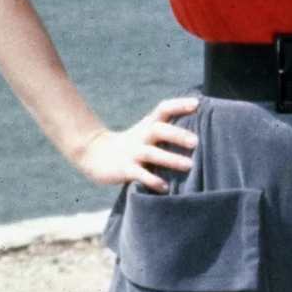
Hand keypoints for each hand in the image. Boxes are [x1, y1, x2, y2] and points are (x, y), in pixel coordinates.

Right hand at [75, 95, 199, 190]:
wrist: (94, 154)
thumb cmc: (131, 145)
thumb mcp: (145, 133)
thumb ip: (165, 130)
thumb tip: (197, 134)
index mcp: (147, 125)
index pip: (163, 109)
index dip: (179, 105)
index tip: (197, 103)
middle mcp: (140, 136)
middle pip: (158, 130)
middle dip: (177, 134)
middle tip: (196, 141)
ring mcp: (132, 153)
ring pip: (152, 154)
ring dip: (171, 159)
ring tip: (189, 165)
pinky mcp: (124, 169)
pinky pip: (140, 175)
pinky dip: (153, 181)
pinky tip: (166, 188)